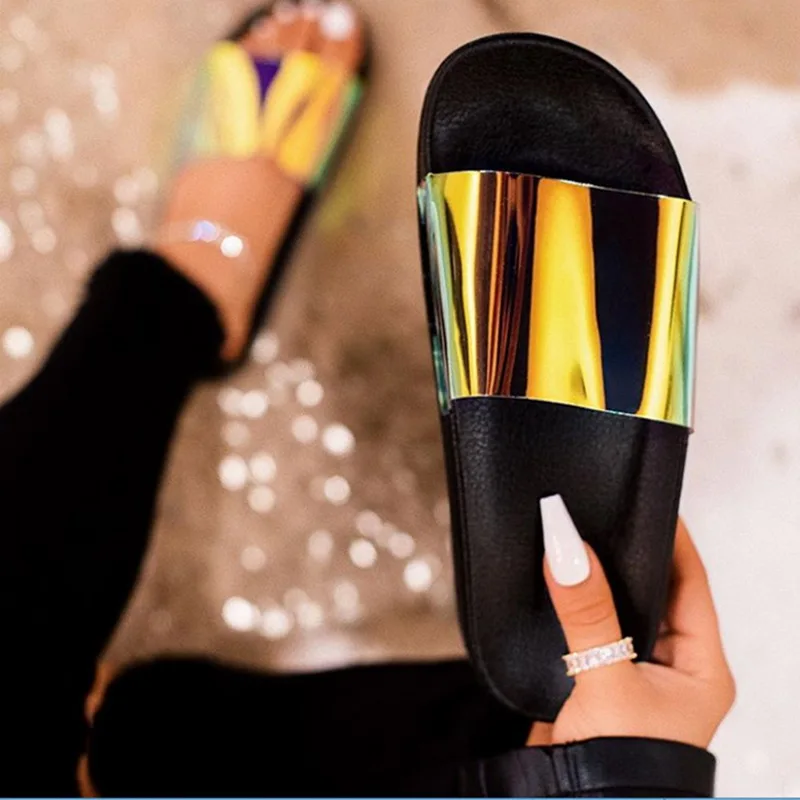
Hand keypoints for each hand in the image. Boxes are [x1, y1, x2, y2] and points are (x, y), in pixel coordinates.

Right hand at [528, 496, 734, 749]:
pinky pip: (587, 628)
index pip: (691, 583)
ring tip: (574, 535)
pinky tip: (556, 580)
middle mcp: (670, 667)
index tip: (645, 499)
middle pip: (652, 590)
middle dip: (625, 553)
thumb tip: (566, 546)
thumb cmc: (624, 771)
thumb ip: (588, 614)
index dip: (670, 538)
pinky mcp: (594, 681)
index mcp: (700, 668)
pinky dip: (572, 603)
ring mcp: (631, 673)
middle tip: (598, 511)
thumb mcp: (609, 683)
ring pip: (616, 607)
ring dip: (595, 577)